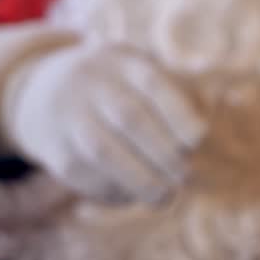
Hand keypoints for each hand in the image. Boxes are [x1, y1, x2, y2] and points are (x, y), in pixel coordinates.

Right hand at [0, 42, 206, 204]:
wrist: (44, 89)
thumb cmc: (120, 86)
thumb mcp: (145, 73)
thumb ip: (184, 91)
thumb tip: (216, 114)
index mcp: (124, 61)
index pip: (154, 83)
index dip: (179, 113)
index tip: (199, 140)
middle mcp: (92, 82)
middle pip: (130, 117)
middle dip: (164, 152)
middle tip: (186, 176)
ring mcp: (68, 113)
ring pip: (103, 150)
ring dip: (139, 179)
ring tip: (166, 198)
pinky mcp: (52, 146)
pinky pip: (84, 173)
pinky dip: (113, 190)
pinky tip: (133, 196)